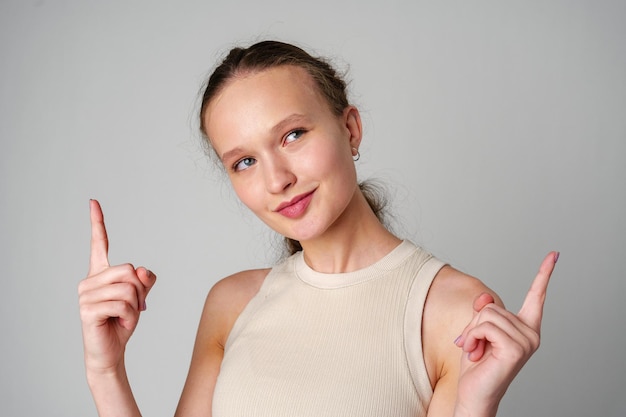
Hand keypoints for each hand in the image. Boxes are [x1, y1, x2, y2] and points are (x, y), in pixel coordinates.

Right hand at [78, 200, 155, 374]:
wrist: (110, 351)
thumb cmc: (122, 322)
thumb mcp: (139, 298)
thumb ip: (144, 280)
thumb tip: (141, 270)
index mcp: (101, 273)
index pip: (99, 243)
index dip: (98, 222)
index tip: (93, 202)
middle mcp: (89, 280)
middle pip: (128, 270)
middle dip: (139, 292)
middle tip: (133, 308)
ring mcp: (86, 295)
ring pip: (128, 289)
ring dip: (135, 307)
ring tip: (125, 318)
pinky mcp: (87, 310)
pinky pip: (122, 305)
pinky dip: (130, 318)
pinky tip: (120, 325)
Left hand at [453, 252, 558, 415]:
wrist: (474, 394)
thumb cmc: (477, 364)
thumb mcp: (477, 330)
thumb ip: (483, 312)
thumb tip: (484, 299)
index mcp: (525, 327)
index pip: (536, 296)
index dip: (544, 274)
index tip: (554, 254)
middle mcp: (531, 333)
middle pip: (493, 307)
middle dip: (474, 324)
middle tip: (473, 345)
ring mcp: (526, 341)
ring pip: (487, 315)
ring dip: (472, 332)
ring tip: (475, 350)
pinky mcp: (516, 349)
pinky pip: (485, 326)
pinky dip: (473, 337)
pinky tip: (476, 354)